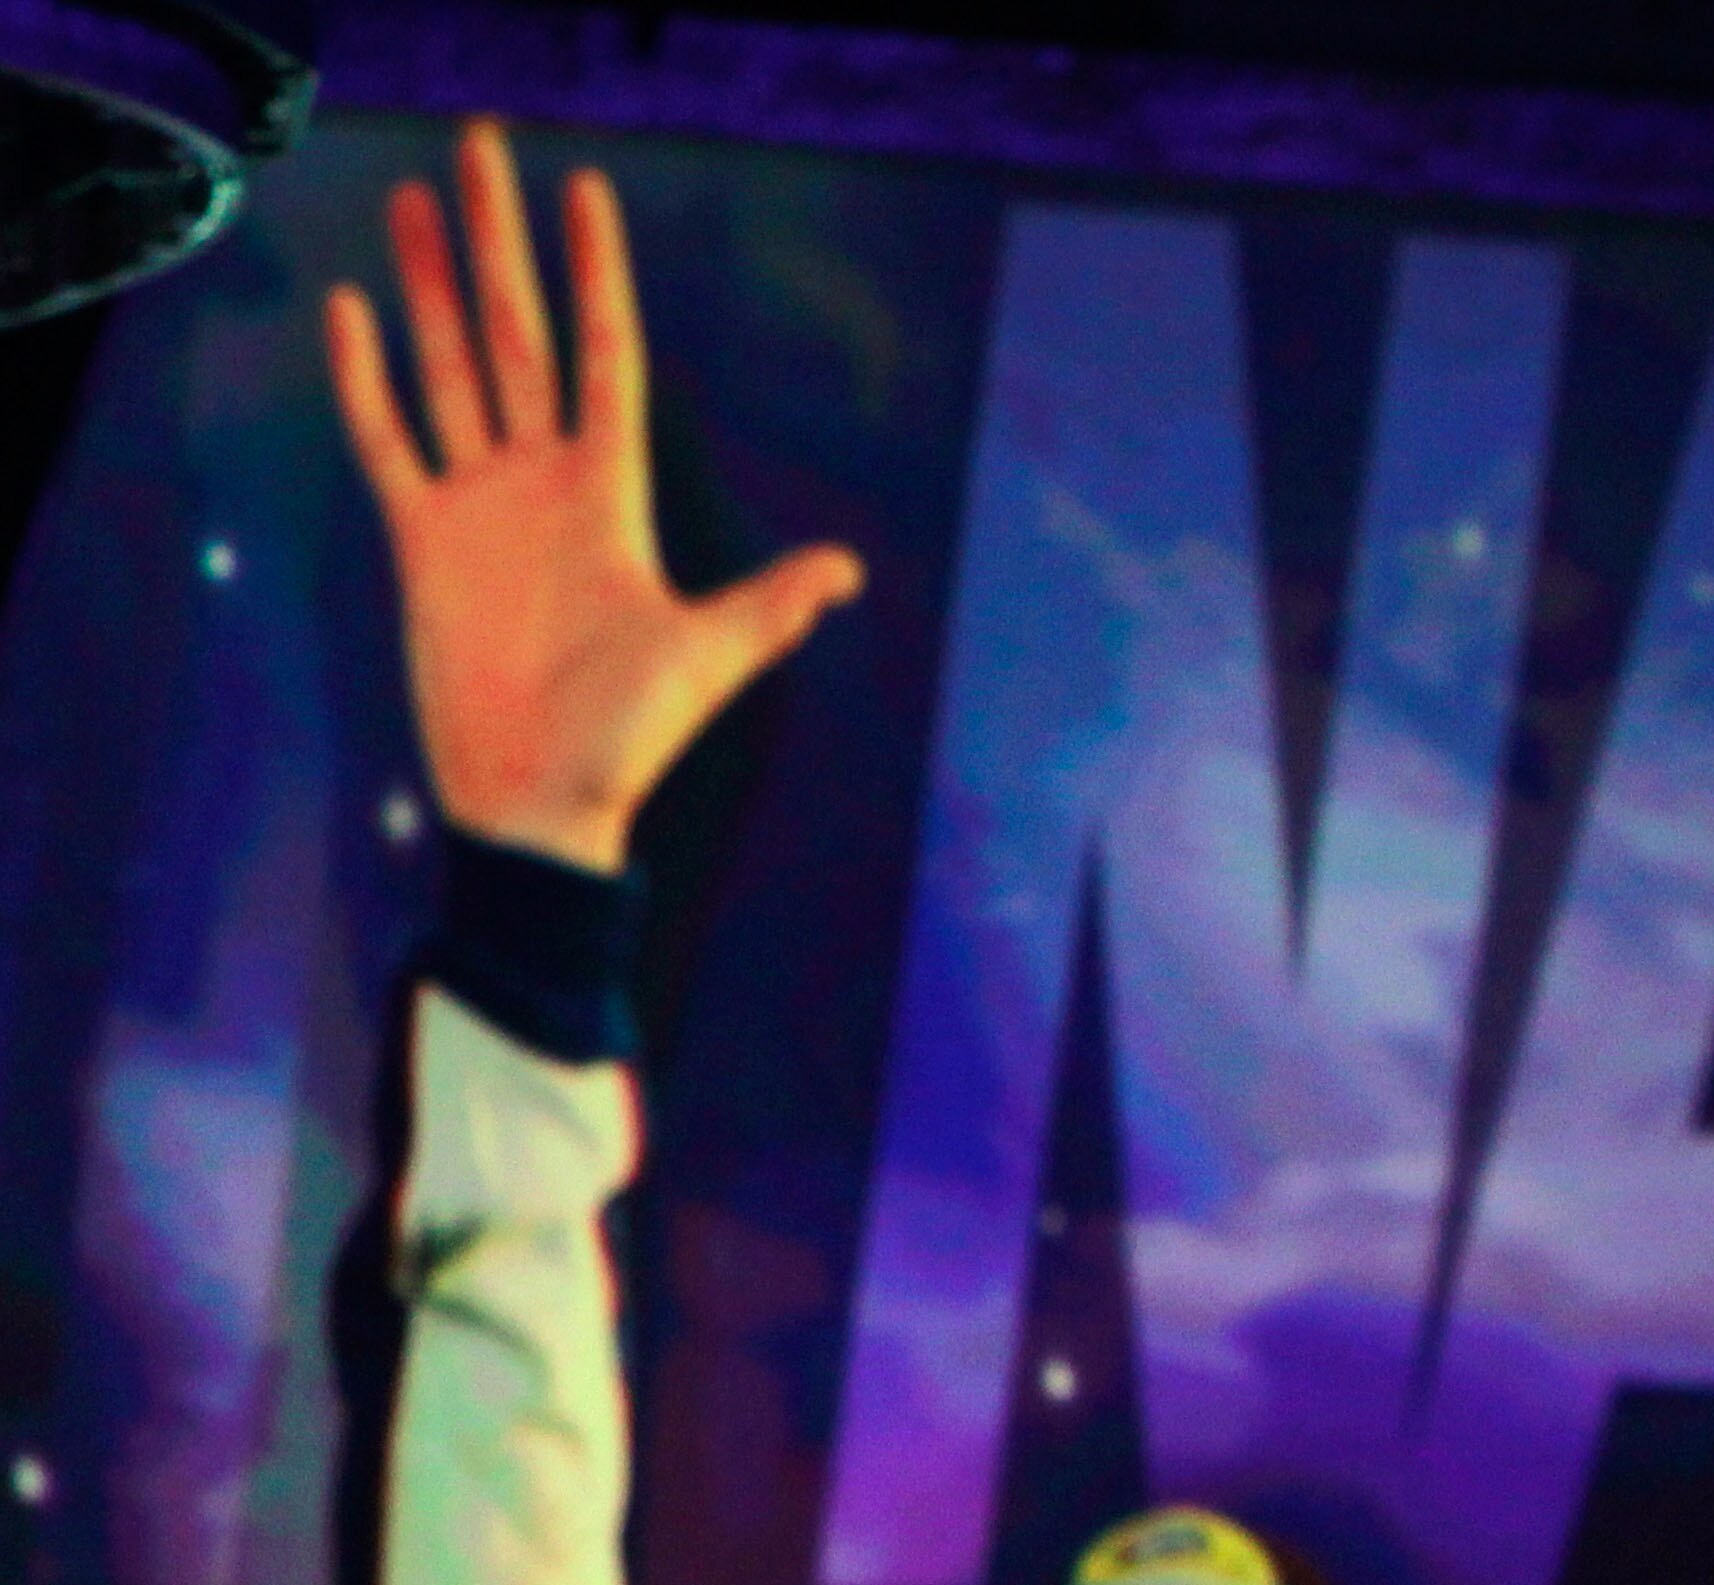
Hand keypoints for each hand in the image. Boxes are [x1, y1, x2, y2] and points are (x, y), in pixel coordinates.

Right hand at [324, 120, 860, 872]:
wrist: (539, 801)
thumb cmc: (628, 739)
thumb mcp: (706, 660)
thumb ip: (768, 607)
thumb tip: (846, 570)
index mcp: (609, 491)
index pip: (604, 353)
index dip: (595, 273)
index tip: (587, 191)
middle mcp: (541, 479)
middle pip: (516, 332)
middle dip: (501, 239)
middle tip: (483, 143)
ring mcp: (478, 502)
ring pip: (449, 364)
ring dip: (431, 283)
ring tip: (419, 200)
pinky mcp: (422, 538)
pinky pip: (389, 440)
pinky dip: (369, 378)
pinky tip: (356, 307)